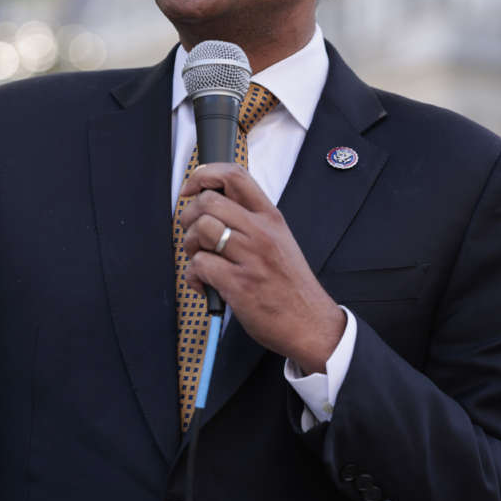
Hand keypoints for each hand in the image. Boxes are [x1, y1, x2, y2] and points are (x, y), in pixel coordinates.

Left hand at [179, 163, 344, 372]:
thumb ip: (249, 221)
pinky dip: (194, 276)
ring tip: (201, 260)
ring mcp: (251, 257)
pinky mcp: (239, 284)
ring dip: (190, 246)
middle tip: (193, 236)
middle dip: (189, 217)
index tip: (191, 188)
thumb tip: (209, 206)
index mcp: (271, 217)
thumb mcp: (278, 240)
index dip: (204, 175)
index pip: (235, 175)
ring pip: (200, 230)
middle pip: (208, 201)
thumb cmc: (289, 285)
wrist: (312, 325)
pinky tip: (205, 285)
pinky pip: (199, 265)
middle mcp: (261, 232)